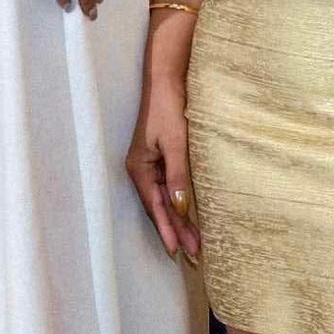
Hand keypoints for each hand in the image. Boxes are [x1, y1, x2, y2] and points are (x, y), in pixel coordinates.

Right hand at [127, 72, 200, 261]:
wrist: (165, 80)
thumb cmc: (168, 108)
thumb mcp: (175, 143)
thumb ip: (177, 176)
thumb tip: (179, 209)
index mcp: (139, 168)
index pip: (154, 207)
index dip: (167, 230)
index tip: (178, 252)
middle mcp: (141, 170)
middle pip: (159, 207)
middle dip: (175, 230)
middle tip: (193, 253)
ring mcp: (149, 164)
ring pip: (164, 200)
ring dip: (178, 220)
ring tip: (193, 241)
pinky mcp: (159, 158)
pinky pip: (168, 188)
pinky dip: (177, 203)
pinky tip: (186, 214)